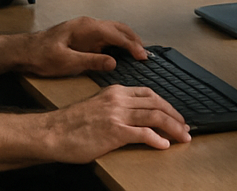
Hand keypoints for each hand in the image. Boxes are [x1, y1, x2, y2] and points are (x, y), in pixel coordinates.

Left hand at [20, 16, 147, 77]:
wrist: (23, 51)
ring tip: (138, 53)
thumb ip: (91, 61)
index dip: (131, 46)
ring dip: (127, 40)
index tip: (142, 56)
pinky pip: (106, 36)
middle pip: (119, 28)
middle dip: (134, 40)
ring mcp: (86, 29)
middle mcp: (89, 25)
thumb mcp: (66, 62)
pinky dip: (117, 42)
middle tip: (144, 55)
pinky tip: (121, 53)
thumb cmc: (41, 56)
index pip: (116, 35)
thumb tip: (113, 62)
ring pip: (113, 30)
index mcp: (86, 27)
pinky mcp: (83, 36)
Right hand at [42, 84, 190, 157]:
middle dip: (174, 115)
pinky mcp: (114, 132)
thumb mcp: (96, 106)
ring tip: (183, 136)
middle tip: (185, 126)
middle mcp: (118, 100)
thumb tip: (133, 118)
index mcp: (115, 92)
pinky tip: (164, 145)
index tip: (175, 114)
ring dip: (173, 127)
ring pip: (154, 116)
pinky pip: (142, 134)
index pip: (149, 93)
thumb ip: (115, 107)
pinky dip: (157, 139)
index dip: (166, 104)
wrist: (51, 133)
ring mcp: (117, 115)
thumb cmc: (70, 124)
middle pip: (156, 103)